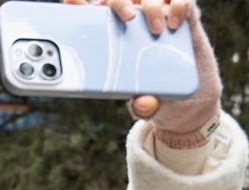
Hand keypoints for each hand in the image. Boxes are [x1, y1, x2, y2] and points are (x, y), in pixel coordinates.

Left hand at [66, 0, 220, 148]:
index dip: (78, 3)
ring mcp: (156, 15)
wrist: (190, 96)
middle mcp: (131, 19)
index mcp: (110, 35)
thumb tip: (144, 103)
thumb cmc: (155, 94)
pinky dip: (177, 6)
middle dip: (120, 1)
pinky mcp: (181, 14)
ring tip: (156, 29)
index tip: (71, 2)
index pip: (90, 12)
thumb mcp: (146, 105)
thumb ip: (143, 107)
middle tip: (128, 16)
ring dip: (150, 5)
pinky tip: (175, 23)